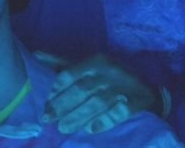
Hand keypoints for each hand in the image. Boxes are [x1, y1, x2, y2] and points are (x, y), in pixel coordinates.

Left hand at [42, 54, 158, 134]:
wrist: (149, 90)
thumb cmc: (111, 77)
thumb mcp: (89, 66)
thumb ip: (63, 63)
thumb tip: (36, 55)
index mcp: (95, 61)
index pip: (71, 74)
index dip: (57, 89)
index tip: (45, 103)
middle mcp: (108, 72)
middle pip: (81, 90)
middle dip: (63, 105)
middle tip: (48, 119)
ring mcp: (123, 87)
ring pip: (97, 103)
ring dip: (78, 116)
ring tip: (64, 127)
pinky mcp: (137, 102)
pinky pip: (118, 113)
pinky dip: (104, 121)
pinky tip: (91, 129)